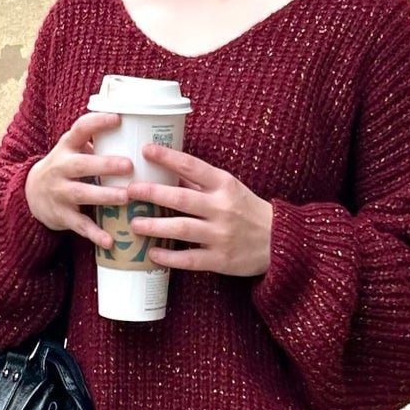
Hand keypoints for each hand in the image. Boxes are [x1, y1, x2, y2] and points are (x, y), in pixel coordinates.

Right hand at [24, 112, 135, 247]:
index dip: (97, 123)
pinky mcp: (61, 215)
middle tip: (129, 165)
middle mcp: (60, 168)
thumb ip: (98, 144)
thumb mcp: (73, 150)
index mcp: (66, 147)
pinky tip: (110, 241)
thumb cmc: (65, 168)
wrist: (30, 194)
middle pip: (81, 164)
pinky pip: (79, 225)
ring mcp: (59, 192)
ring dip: (104, 196)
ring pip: (81, 194)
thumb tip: (141, 136)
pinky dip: (94, 234)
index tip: (118, 118)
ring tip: (126, 197)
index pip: (80, 129)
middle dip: (105, 164)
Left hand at [127, 142, 275, 277]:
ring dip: (155, 226)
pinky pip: (190, 259)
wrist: (280, 241)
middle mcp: (222, 208)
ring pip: (182, 229)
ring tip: (134, 224)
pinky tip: (152, 253)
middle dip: (152, 193)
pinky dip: (169, 257)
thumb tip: (165, 169)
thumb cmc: (248, 211)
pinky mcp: (220, 260)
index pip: (192, 167)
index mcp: (224, 185)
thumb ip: (200, 183)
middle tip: (129, 190)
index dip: (168, 157)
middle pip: (181, 198)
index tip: (145, 150)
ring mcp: (221, 235)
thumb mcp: (230, 189)